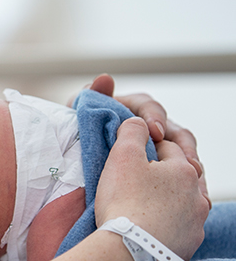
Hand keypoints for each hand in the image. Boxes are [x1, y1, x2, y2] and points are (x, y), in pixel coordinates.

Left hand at [80, 74, 208, 205]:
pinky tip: (193, 188)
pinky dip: (188, 177)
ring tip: (194, 173)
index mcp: (131, 109)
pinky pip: (180, 171)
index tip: (155, 132)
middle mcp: (150, 126)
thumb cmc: (77, 133)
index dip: (155, 118)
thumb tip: (105, 78)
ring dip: (190, 160)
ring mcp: (159, 147)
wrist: (74, 162)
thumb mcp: (79, 115)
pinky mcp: (162, 166)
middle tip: (184, 159)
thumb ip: (92, 96)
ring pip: (183, 151)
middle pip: (175, 130)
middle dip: (181, 144)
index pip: (150, 107)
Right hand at [95, 117, 209, 259]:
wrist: (131, 248)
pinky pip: (180, 223)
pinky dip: (167, 219)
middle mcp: (198, 194)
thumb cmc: (126, 201)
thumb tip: (138, 122)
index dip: (145, 147)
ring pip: (183, 199)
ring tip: (144, 200)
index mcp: (184, 169)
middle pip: (179, 174)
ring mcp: (196, 220)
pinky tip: (150, 221)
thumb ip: (132, 130)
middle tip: (136, 178)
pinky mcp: (189, 241)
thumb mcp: (122, 155)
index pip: (166, 147)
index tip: (128, 155)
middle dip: (161, 172)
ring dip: (168, 196)